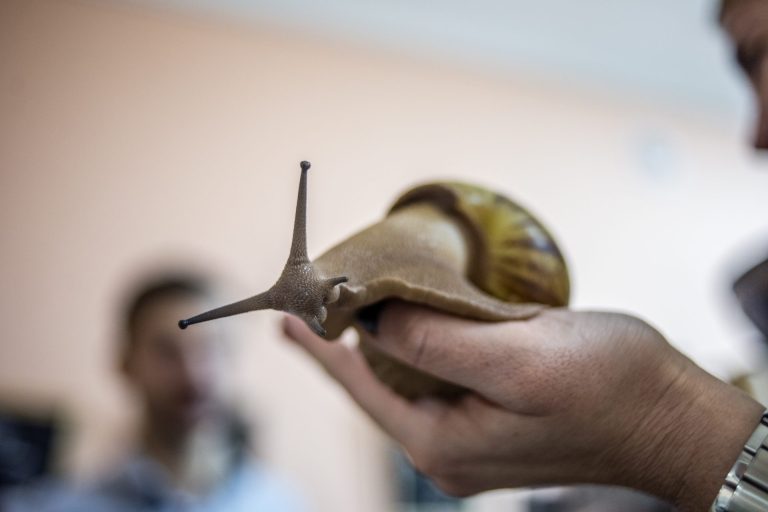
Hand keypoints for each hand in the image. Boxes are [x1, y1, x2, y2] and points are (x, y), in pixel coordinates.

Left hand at [282, 302, 762, 510]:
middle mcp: (449, 449)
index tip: (287, 318)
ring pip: (411, 380)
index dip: (321, 350)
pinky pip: (441, 379)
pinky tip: (415, 324)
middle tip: (319, 300)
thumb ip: (435, 339)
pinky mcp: (496, 419)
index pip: (360, 388)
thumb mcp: (514, 356)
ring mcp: (472, 437)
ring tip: (357, 306)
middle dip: (349, 343)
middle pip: (380, 386)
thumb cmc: (606, 387)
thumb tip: (371, 317)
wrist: (672, 415)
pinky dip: (423, 346)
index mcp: (442, 443)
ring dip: (387, 340)